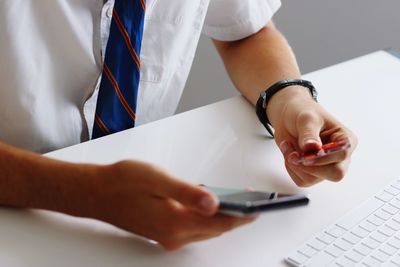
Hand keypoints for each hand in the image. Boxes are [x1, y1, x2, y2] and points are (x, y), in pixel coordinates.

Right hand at [92, 160, 255, 249]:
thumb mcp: (157, 179)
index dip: (242, 214)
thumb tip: (214, 202)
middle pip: (216, 229)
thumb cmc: (124, 181)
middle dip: (237, 217)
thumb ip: (187, 192)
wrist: (98, 192)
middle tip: (254, 202)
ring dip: (223, 218)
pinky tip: (212, 206)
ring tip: (239, 202)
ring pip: (206, 230)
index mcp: (175, 222)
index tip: (259, 206)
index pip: (220, 223)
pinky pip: (194, 228)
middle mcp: (174, 235)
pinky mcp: (164, 232)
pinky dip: (208, 218)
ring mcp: (168, 236)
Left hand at [268, 87, 357, 186]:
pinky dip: (291, 168)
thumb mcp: (306, 118)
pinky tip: (289, 153)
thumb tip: (312, 147)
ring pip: (313, 179)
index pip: (342, 155)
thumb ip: (309, 133)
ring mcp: (326, 167)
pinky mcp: (313, 174)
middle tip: (293, 154)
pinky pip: (301, 180)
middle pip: (335, 175)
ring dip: (295, 165)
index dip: (323, 157)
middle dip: (309, 166)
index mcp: (345, 140)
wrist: (288, 117)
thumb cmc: (302, 113)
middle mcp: (339, 157)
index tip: (305, 152)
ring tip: (288, 146)